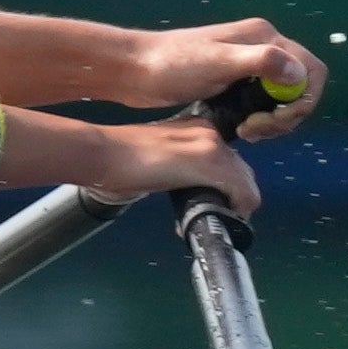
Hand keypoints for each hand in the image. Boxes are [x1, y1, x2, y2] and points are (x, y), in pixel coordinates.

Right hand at [98, 118, 260, 215]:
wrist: (101, 153)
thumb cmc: (116, 159)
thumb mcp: (156, 158)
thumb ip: (175, 168)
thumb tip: (182, 190)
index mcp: (196, 128)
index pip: (228, 160)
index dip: (224, 187)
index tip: (207, 203)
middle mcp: (209, 132)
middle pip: (242, 171)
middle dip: (232, 198)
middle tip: (211, 215)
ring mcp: (211, 145)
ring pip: (246, 182)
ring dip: (234, 206)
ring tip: (211, 220)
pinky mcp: (208, 162)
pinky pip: (242, 192)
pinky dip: (235, 211)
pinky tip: (216, 218)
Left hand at [116, 18, 324, 136]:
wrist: (132, 69)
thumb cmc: (171, 65)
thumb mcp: (216, 63)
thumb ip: (260, 62)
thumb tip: (299, 72)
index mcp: (263, 37)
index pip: (310, 69)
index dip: (302, 100)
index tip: (275, 121)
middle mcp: (260, 47)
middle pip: (299, 86)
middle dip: (286, 114)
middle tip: (256, 132)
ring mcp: (247, 65)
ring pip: (281, 97)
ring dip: (274, 120)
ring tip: (248, 133)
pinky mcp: (233, 82)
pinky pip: (262, 102)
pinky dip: (260, 118)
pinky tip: (241, 129)